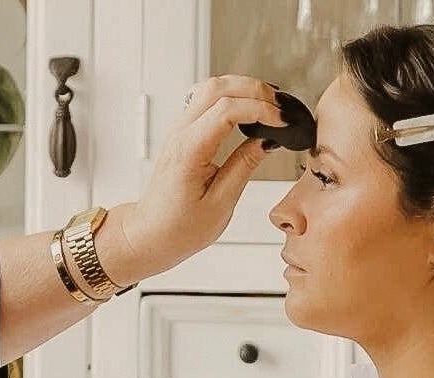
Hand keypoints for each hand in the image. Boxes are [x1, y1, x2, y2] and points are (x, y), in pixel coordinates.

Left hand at [119, 76, 284, 279]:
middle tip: (281, 109)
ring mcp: (178, 131)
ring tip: (270, 107)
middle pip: (218, 87)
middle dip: (255, 90)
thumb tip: (267, 140)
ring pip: (211, 87)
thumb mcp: (220, 204)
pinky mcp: (183, 134)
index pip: (227, 110)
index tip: (283, 122)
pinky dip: (232, 97)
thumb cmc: (178, 228)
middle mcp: (179, 134)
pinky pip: (206, 100)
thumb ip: (244, 166)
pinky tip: (249, 112)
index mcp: (188, 151)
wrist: (150, 234)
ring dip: (243, 89)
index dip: (260, 109)